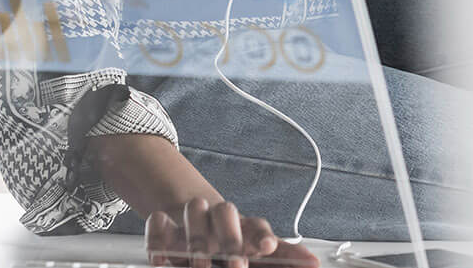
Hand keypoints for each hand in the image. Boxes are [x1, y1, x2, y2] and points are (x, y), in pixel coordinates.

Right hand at [145, 196, 316, 267]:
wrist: (195, 227)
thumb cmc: (232, 242)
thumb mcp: (256, 250)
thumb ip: (284, 257)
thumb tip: (315, 263)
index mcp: (245, 226)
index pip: (257, 225)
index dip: (262, 236)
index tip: (267, 248)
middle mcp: (219, 218)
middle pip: (226, 212)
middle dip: (230, 238)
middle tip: (235, 264)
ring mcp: (191, 218)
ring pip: (195, 210)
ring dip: (197, 239)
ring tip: (200, 266)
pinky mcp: (165, 223)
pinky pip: (158, 222)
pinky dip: (157, 239)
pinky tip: (161, 260)